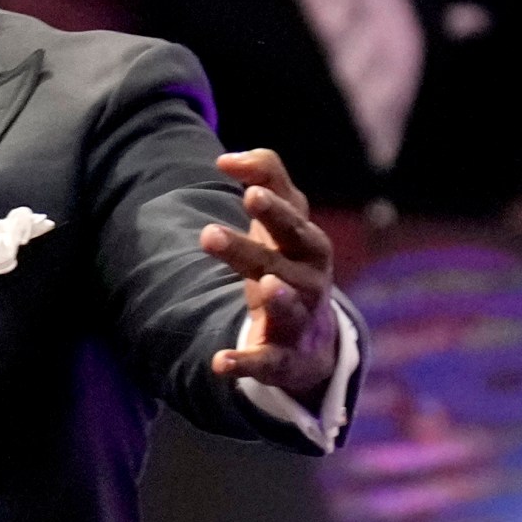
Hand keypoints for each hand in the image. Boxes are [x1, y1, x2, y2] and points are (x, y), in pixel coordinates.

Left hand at [204, 148, 340, 405]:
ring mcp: (299, 321)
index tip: (250, 191)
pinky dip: (246, 363)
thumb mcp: (281, 222)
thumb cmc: (290, 264)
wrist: (312, 340)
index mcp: (307, 247)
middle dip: (249, 249)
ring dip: (277, 299)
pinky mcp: (283, 360)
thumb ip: (265, 178)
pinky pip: (267, 362)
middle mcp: (308, 282)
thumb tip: (225, 158)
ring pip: (288, 310)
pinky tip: (220, 363)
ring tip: (262, 286)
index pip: (294, 224)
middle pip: (281, 264)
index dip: (275, 208)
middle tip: (209, 234)